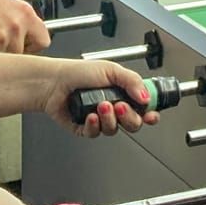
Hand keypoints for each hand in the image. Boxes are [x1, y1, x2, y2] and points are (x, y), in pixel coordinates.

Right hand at [0, 0, 51, 52]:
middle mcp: (17, 25)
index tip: (25, 46)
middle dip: (9, 52)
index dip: (33, 46)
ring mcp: (3, 37)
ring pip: (4, 59)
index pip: (44, 41)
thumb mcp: (5, 3)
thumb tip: (22, 35)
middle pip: (21, 54)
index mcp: (25, 13)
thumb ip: (17, 20)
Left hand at [42, 57, 158, 137]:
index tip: (151, 114)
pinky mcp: (85, 128)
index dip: (150, 114)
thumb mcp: (111, 70)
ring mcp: (100, 119)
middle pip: (133, 124)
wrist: (54, 82)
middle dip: (129, 117)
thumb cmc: (79, 72)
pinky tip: (89, 116)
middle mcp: (113, 108)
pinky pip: (95, 134)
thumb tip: (147, 97)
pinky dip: (93, 126)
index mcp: (123, 93)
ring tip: (100, 106)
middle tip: (120, 105)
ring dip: (109, 119)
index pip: (144, 108)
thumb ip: (132, 81)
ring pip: (114, 130)